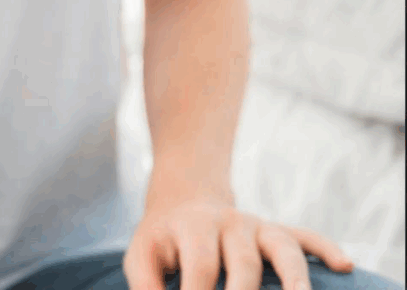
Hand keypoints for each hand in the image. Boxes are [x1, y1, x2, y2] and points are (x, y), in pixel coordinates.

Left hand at [123, 181, 353, 289]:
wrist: (184, 202)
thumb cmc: (162, 240)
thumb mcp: (141, 257)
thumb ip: (146, 285)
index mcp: (192, 227)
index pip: (201, 267)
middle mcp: (229, 223)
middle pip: (244, 262)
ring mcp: (257, 226)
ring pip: (282, 249)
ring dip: (294, 278)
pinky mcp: (277, 230)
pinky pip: (306, 236)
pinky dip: (325, 248)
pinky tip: (344, 266)